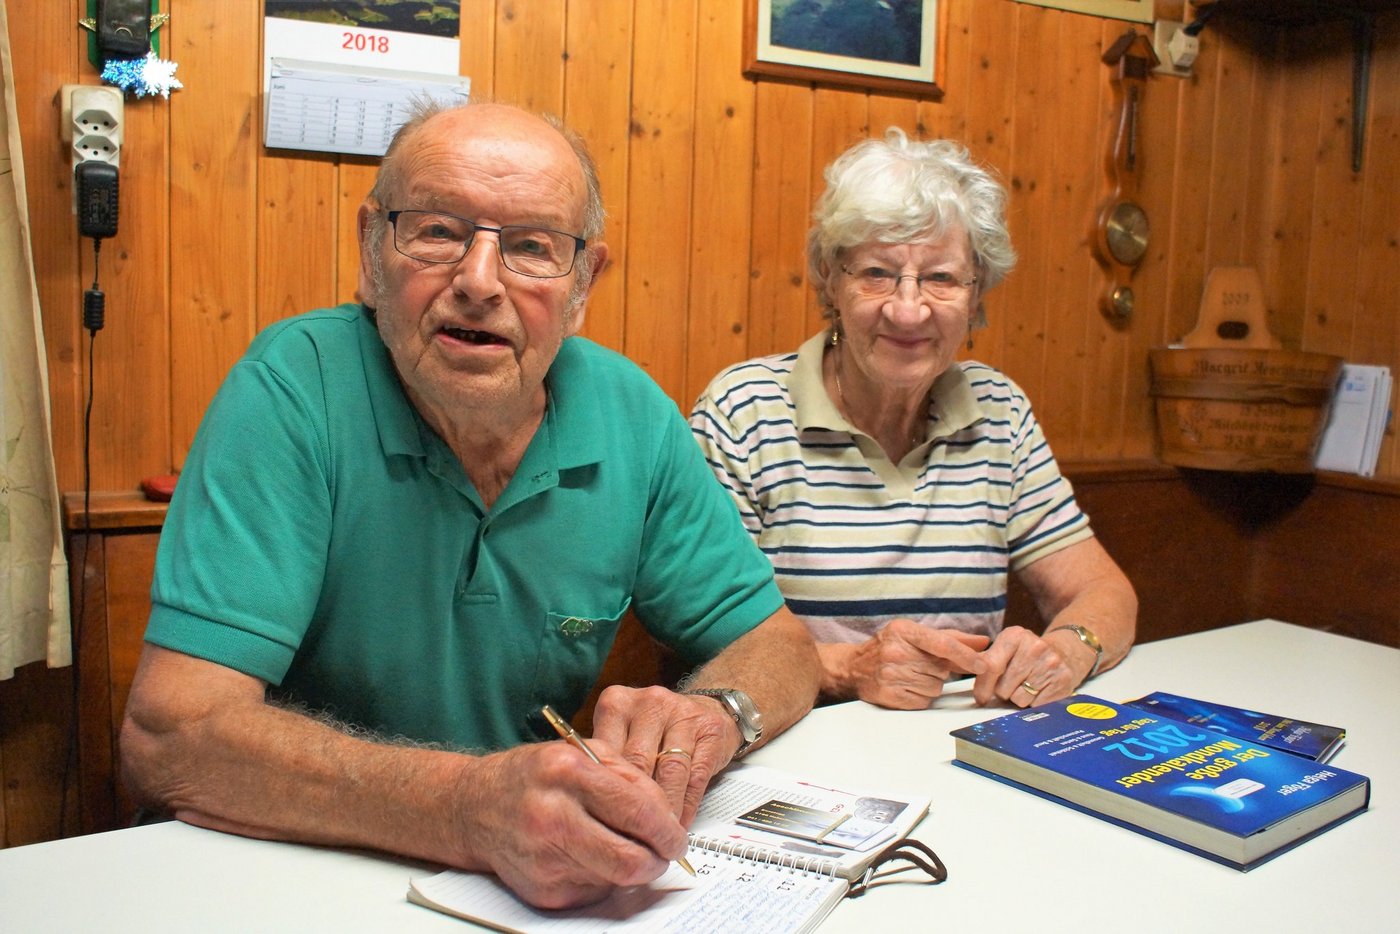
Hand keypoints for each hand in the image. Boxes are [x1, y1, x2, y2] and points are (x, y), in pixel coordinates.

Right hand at [454, 738, 686, 909]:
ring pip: (615, 879)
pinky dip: (602, 876)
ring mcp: (544, 858)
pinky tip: (586, 854)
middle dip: (658, 861)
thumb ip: (628, 776)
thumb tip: (666, 815)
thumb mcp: (581, 753)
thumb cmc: (533, 776)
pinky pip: (593, 891)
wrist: (475, 807)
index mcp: (567, 773)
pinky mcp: (542, 890)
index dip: (666, 830)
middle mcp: (553, 816)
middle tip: (664, 853)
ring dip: (629, 867)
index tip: (677, 836)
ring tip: (620, 845)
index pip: (636, 811)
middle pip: (628, 860)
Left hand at [590, 685, 737, 824]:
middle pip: (637, 762)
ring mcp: (682, 712)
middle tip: (631, 837)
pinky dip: (686, 805)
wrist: (706, 710)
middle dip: (635, 805)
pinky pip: (695, 775)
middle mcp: (649, 702)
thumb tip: (590, 809)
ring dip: (663, 809)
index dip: (605, 792)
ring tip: (656, 836)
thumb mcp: (623, 738)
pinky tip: (679, 823)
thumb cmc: (655, 732)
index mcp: (617, 704)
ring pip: (669, 770)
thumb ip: (607, 764)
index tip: (603, 822)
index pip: (606, 753)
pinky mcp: (710, 728)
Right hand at [823, 619, 989, 709]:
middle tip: (920, 664)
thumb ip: (951, 638)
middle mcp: (896, 652)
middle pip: (942, 669)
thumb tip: (983, 642)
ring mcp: (891, 675)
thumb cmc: (890, 647)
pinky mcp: (890, 696)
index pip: (943, 644)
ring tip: (911, 675)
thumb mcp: (915, 634)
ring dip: (930, 684)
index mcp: (904, 631)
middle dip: (939, 669)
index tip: (983, 664)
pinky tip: (906, 686)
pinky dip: (920, 696)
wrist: (854, 668)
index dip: (966, 655)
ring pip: (935, 687)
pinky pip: (924, 701)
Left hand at [971, 625, 1076, 707]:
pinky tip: (1040, 690)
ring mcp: (1050, 663)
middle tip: (1013, 683)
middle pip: (1003, 688)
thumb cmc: (1028, 653)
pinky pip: (1037, 705)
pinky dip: (1035, 703)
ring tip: (1027, 685)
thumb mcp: (1007, 647)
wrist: (1067, 652)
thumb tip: (960, 670)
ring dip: (1019, 698)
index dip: (983, 686)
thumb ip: (985, 660)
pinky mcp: (1063, 680)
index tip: (981, 697)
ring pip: (1019, 699)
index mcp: (1014, 636)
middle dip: (1003, 691)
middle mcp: (1034, 646)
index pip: (990, 666)